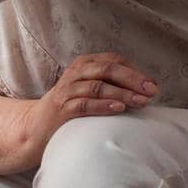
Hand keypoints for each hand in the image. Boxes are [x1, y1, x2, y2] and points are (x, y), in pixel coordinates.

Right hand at [19, 52, 157, 164]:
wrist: (35, 128)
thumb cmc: (69, 108)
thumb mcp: (88, 90)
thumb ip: (110, 84)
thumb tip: (146, 88)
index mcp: (83, 65)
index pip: (113, 60)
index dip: (134, 70)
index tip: (152, 84)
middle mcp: (75, 74)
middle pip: (107, 69)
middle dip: (133, 79)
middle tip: (152, 91)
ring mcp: (67, 91)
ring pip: (98, 86)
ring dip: (122, 93)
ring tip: (141, 102)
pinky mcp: (61, 109)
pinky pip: (84, 104)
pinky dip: (103, 105)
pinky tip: (118, 109)